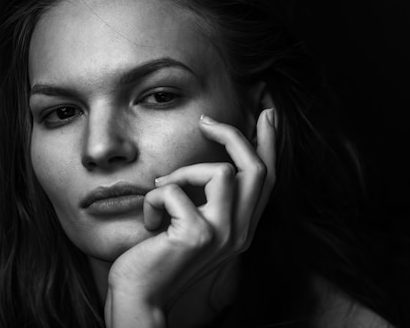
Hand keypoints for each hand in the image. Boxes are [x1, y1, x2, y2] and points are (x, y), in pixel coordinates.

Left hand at [104, 108, 277, 327]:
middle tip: (206, 121)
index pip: (266, 180)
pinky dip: (153, 198)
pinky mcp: (196, 235)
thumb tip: (211, 163)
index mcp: (241, 228)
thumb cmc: (160, 258)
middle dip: (233, 135)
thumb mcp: (192, 226)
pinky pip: (174, 190)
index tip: (267, 114)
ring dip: (182, 173)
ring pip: (221, 172)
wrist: (140, 297)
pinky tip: (149, 222)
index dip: (269, 144)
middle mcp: (240, 233)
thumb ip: (207, 200)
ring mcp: (222, 235)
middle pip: (256, 169)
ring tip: (161, 191)